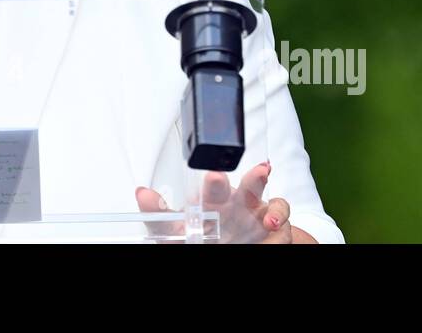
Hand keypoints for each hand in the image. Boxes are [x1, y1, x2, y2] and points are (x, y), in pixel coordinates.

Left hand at [135, 161, 292, 243]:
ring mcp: (253, 210)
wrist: (248, 247)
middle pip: (224, 186)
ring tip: (259, 175)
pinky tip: (269, 221)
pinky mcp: (274, 221)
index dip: (201, 180)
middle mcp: (231, 202)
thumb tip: (142, 193)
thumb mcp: (177, 230)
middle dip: (221, 180)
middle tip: (214, 177)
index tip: (193, 174)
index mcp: (208, 202)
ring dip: (256, 180)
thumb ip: (160, 213)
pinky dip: (277, 213)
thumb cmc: (209, 236)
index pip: (202, 188)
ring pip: (256, 189)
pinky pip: (279, 212)